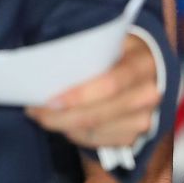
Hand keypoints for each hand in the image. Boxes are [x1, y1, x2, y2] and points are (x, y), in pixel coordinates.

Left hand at [27, 32, 160, 151]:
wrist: (148, 70)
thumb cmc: (119, 52)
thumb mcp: (111, 41)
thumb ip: (88, 50)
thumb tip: (48, 63)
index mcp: (142, 65)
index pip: (111, 84)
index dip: (78, 95)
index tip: (47, 100)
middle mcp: (149, 95)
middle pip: (98, 115)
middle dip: (59, 116)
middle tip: (33, 110)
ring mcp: (145, 118)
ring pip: (93, 131)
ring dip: (62, 126)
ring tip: (43, 115)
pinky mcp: (135, 136)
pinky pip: (96, 141)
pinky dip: (75, 134)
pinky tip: (64, 122)